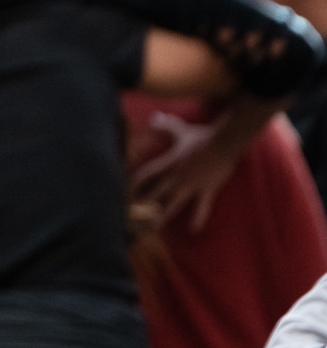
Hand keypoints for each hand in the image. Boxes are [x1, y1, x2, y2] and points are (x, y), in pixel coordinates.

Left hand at [132, 109, 251, 232]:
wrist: (224, 143)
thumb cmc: (202, 136)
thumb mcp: (181, 130)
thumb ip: (166, 125)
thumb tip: (155, 117)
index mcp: (169, 163)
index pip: (146, 175)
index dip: (133, 183)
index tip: (123, 191)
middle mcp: (177, 177)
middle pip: (156, 193)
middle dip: (143, 204)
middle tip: (132, 216)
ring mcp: (192, 185)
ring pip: (174, 204)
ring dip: (163, 216)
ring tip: (154, 228)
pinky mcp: (207, 190)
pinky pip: (201, 207)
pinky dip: (198, 218)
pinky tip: (193, 230)